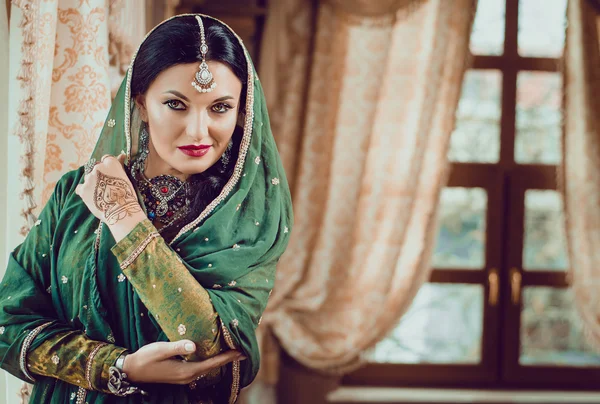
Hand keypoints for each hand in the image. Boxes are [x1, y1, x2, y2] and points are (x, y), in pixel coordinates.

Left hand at [76, 154, 144, 238]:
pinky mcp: (82, 189)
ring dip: (92, 183)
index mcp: (110, 163)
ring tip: (100, 195)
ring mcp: (89, 178)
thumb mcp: (125, 177)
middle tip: (107, 187)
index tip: (110, 174)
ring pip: (88, 178)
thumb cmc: (127, 195)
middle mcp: (98, 167)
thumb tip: (122, 154)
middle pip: (96, 169)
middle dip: (99, 176)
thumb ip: (120, 166)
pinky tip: (91, 197)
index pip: (106, 159)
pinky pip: (80, 188)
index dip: (108, 167)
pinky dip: (84, 191)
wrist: (121, 211)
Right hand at [122, 340, 245, 384]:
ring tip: (232, 351)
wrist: (132, 370)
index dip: (228, 357)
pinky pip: (201, 369)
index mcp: (186, 371)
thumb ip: (177, 346)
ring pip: (208, 368)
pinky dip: (211, 362)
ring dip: (220, 361)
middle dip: (228, 359)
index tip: (241, 351)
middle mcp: (188, 377)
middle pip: (214, 367)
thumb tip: (193, 345)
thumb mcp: (160, 349)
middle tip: (243, 350)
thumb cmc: (146, 358)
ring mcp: (185, 378)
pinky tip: (213, 355)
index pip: (213, 364)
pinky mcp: (181, 375)